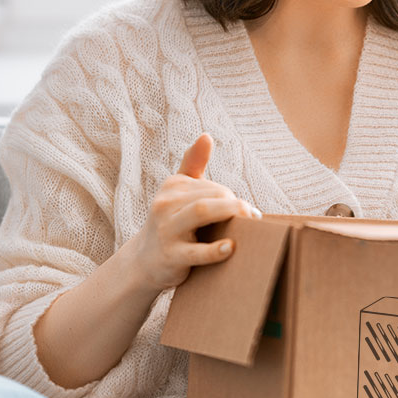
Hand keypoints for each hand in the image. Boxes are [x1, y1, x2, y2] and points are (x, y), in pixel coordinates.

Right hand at [130, 133, 260, 291]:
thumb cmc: (171, 223)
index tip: (249, 212)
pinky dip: (214, 250)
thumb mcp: (178, 192)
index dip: (233, 198)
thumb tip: (206, 136)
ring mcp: (166, 230)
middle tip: (253, 220)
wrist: (144, 262)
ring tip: (251, 224)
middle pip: (210, 196)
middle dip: (235, 206)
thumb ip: (193, 164)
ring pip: (201, 212)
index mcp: (172, 186)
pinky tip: (230, 248)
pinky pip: (195, 251)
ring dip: (230, 214)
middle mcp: (165, 204)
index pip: (212, 186)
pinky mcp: (170, 256)